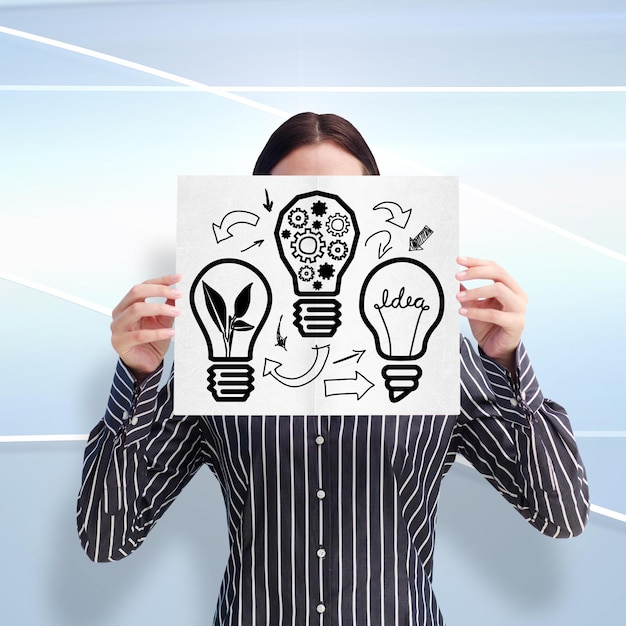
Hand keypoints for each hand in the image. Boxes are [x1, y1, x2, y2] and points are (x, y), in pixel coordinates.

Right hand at [110, 274, 181, 381]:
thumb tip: (177, 293)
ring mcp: (118, 327)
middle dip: (159, 291)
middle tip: (177, 294)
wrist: (145, 363)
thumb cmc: (151, 342)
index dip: (161, 281)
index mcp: (128, 305)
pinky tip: (170, 332)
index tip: (177, 278)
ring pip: (136, 310)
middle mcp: (121, 313)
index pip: (143, 286)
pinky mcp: (120, 342)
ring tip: (176, 312)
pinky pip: (139, 335)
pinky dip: (157, 333)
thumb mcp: (163, 320)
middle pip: (136, 293)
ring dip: (159, 309)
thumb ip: (168, 306)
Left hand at [455, 257, 526, 372]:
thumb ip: (467, 292)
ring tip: (458, 297)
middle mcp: (518, 294)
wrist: (496, 349)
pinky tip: (462, 311)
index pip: (495, 267)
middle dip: (476, 272)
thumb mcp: (474, 305)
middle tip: (457, 276)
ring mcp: (520, 308)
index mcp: (510, 287)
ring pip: (498, 289)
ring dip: (475, 291)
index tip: (459, 260)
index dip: (477, 262)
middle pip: (499, 273)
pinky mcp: (516, 323)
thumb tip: (454, 279)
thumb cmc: (487, 325)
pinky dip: (476, 311)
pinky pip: (494, 314)